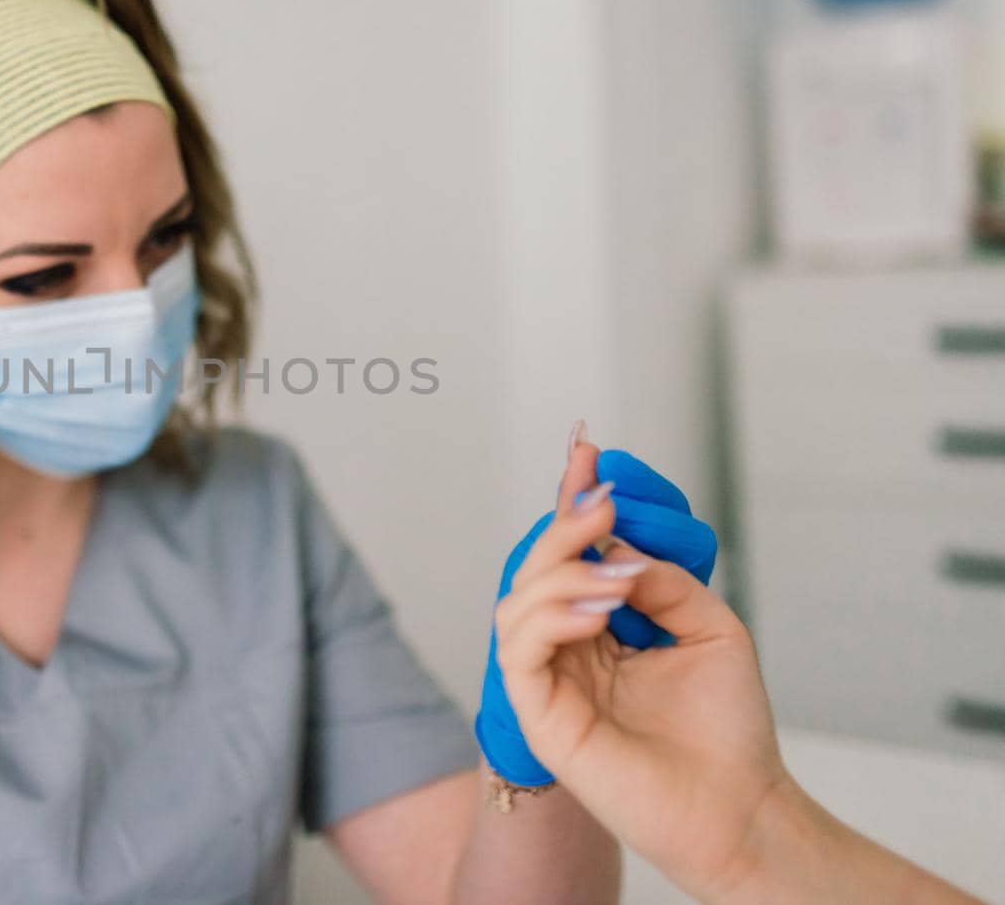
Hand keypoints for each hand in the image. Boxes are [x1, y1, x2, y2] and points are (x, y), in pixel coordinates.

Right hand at [494, 506, 787, 899]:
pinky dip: (553, 618)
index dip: (574, 502)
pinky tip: (601, 612)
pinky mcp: (541, 714)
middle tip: (604, 504)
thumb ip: (663, 580)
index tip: (587, 450)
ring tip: (620, 580)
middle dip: (566, 527)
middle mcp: (569, 648)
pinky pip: (520, 649)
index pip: (573, 556)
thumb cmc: (728, 731)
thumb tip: (619, 548)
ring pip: (518, 602)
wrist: (740, 807)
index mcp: (601, 627)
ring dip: (565, 574)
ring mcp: (551, 680)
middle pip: (538, 569)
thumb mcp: (709, 627)